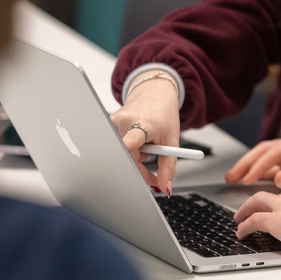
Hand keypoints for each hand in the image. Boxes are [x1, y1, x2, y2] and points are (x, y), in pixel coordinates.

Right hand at [109, 70, 180, 194]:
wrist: (154, 92)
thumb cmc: (163, 113)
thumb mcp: (172, 139)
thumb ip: (169, 165)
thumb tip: (165, 187)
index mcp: (142, 123)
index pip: (131, 141)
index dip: (128, 152)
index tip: (129, 163)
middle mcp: (124, 121)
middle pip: (127, 157)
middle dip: (140, 170)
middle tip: (153, 176)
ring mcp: (113, 122)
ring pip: (122, 154)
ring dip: (135, 158)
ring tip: (147, 147)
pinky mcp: (108, 123)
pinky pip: (117, 146)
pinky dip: (129, 150)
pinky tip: (135, 142)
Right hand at [224, 133, 280, 205]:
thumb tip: (277, 178)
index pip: (276, 151)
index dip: (258, 165)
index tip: (247, 179)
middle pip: (267, 149)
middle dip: (247, 162)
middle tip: (231, 176)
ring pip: (267, 155)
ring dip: (250, 165)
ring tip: (233, 178)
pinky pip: (273, 164)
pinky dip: (259, 172)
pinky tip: (247, 180)